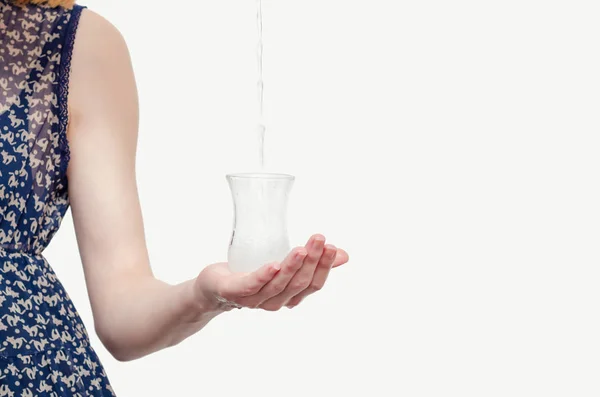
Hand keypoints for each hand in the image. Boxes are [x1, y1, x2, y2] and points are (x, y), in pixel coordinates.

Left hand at [195, 234, 348, 311]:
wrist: (213, 286)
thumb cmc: (251, 274)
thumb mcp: (284, 264)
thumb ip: (312, 260)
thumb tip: (343, 254)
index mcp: (289, 296)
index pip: (313, 285)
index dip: (324, 267)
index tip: (332, 247)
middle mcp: (275, 301)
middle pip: (298, 284)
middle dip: (311, 262)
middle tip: (319, 239)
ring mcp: (254, 299)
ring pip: (278, 284)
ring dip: (292, 266)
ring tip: (302, 249)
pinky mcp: (234, 292)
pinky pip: (251, 286)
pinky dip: (263, 276)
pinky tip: (273, 265)